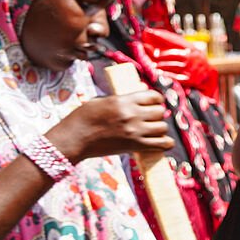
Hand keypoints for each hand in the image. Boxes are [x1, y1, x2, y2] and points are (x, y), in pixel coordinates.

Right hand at [44, 92, 172, 160]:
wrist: (73, 139)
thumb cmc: (83, 118)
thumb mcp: (101, 101)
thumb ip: (122, 99)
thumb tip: (140, 93)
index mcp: (124, 100)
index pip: (154, 96)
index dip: (156, 99)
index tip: (154, 103)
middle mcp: (132, 114)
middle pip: (160, 111)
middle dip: (157, 114)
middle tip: (150, 118)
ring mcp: (135, 131)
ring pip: (163, 127)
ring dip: (160, 129)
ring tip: (152, 130)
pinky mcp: (135, 146)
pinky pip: (163, 144)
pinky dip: (165, 143)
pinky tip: (161, 142)